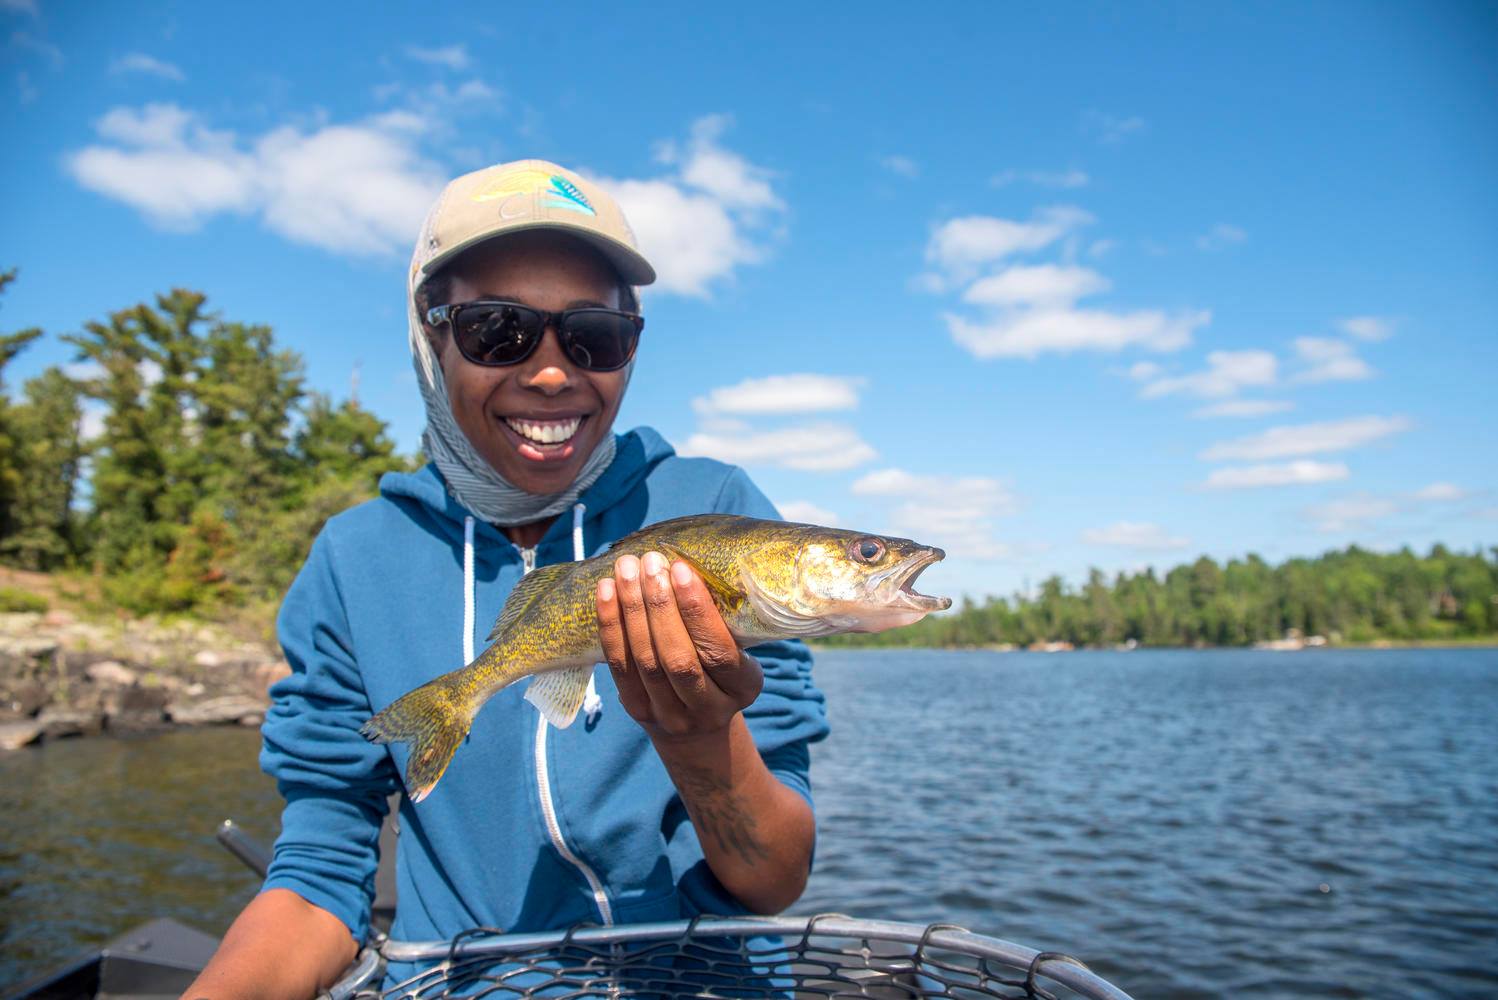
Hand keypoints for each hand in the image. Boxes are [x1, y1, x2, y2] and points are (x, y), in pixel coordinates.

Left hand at [596, 551, 762, 741]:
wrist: (698, 728)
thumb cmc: (720, 671)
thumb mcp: (737, 653)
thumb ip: (723, 623)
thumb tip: (685, 566)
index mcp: (743, 688)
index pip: (720, 652)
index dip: (698, 612)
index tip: (681, 569)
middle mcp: (709, 708)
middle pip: (678, 658)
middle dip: (660, 605)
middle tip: (650, 562)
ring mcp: (671, 715)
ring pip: (646, 662)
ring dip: (632, 609)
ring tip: (627, 569)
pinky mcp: (638, 711)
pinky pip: (619, 667)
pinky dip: (610, 626)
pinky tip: (606, 591)